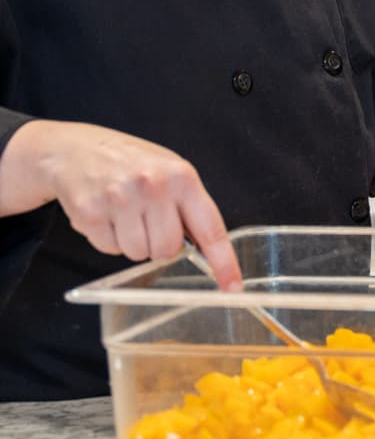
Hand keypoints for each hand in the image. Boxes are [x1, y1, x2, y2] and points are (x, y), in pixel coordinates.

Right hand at [0, 119, 240, 288]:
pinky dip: (109, 239)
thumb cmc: (133, 164)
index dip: (223, 261)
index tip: (232, 287)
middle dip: (160, 244)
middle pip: (168, 250)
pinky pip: (110, 250)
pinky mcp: (90, 214)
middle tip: (149, 219)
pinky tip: (106, 214)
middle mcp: (154, 187)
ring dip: (134, 242)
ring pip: (138, 254)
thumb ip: (190, 206)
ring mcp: (120, 200)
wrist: (78, 151)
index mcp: (182, 177)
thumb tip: (207, 251)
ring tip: (125, 213)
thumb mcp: (172, 172)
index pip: (210, 228)